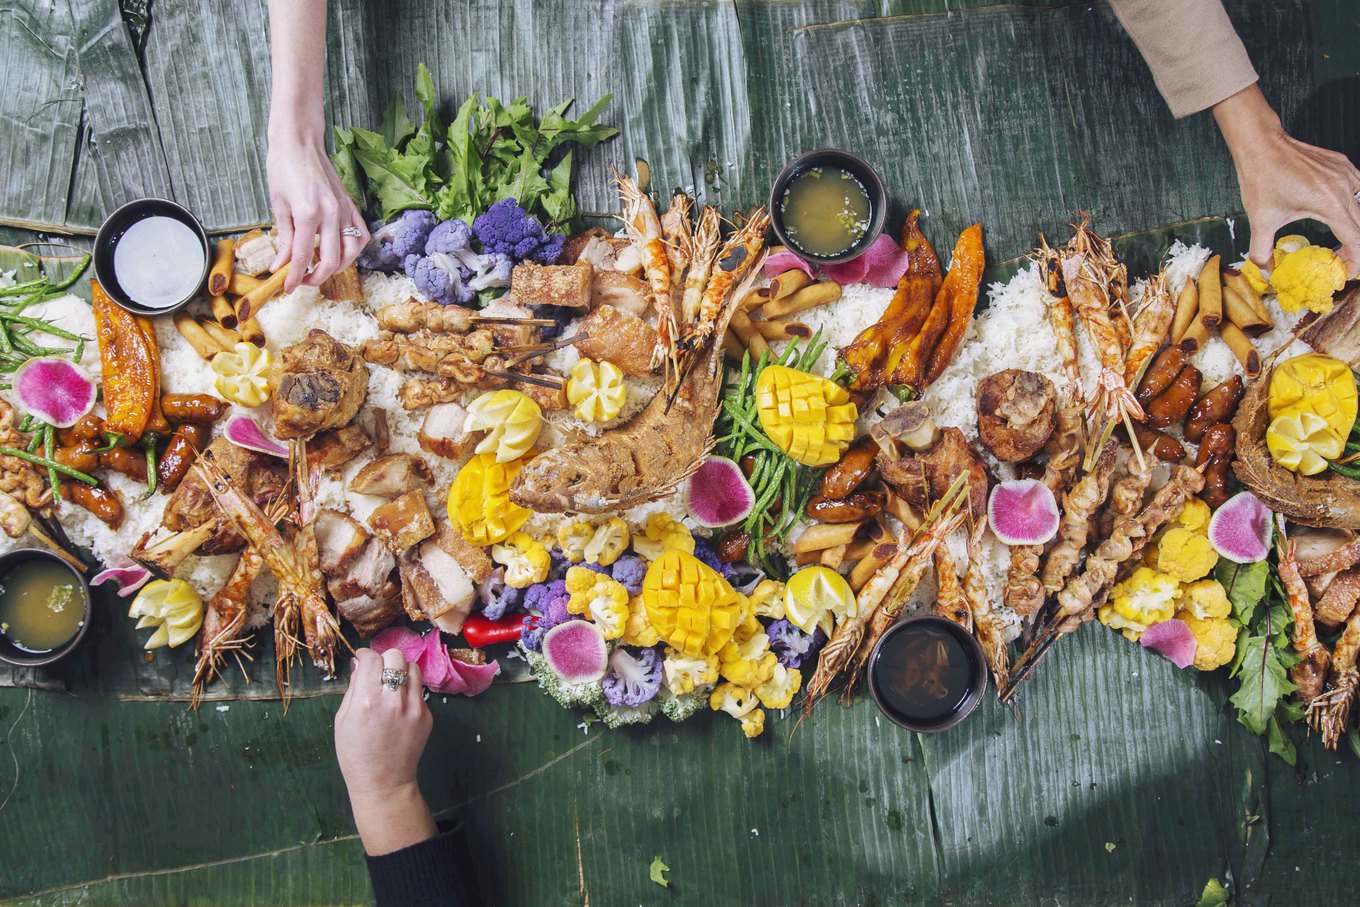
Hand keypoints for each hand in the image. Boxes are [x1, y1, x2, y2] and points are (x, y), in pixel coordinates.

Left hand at [266, 132, 368, 291]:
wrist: (299, 141)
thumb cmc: (283, 167)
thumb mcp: (278, 204)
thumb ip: (283, 237)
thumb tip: (281, 265)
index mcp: (308, 213)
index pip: (302, 256)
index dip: (294, 276)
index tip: (286, 289)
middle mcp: (330, 214)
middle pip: (330, 260)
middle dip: (316, 277)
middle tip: (302, 281)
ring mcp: (344, 209)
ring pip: (351, 252)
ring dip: (339, 267)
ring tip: (322, 269)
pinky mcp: (350, 205)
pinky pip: (360, 234)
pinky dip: (354, 249)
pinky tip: (341, 252)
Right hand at [335, 647, 437, 855]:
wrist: (383, 782)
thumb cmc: (355, 754)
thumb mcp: (343, 720)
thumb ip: (354, 688)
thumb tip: (360, 663)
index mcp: (367, 701)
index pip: (372, 658)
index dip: (365, 655)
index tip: (363, 659)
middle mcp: (393, 700)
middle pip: (396, 656)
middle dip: (385, 659)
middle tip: (378, 671)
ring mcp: (414, 708)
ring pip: (413, 668)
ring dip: (401, 671)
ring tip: (391, 685)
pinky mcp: (427, 716)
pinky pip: (419, 690)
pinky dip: (409, 691)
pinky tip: (398, 706)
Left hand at [1214, 85, 1359, 276]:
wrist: (1261, 145)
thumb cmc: (1261, 180)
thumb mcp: (1260, 221)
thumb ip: (1261, 252)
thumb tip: (1265, 273)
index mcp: (1329, 204)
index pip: (1355, 239)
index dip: (1354, 260)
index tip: (1345, 271)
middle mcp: (1343, 188)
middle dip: (1353, 246)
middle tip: (1338, 261)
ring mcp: (1346, 173)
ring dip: (1353, 225)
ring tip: (1337, 240)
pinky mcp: (1342, 164)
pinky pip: (1357, 187)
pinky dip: (1351, 204)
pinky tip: (1337, 213)